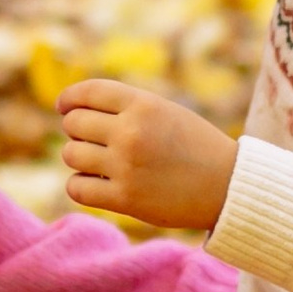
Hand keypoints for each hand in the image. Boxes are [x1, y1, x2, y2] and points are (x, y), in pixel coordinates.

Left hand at [58, 79, 238, 228]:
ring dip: (79, 158)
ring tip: (99, 163)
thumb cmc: (194, 146)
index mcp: (143, 104)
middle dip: (78, 131)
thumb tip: (71, 111)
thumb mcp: (165, 112)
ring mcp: (126, 166)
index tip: (64, 108)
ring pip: (71, 154)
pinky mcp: (125, 199)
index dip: (69, 99)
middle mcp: (132, 132)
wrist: (228, 187)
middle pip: (74, 124)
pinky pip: (77, 187)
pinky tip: (96, 184)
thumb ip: (125, 106)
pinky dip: (81, 185)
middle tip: (95, 141)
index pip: (87, 93)